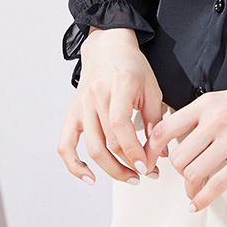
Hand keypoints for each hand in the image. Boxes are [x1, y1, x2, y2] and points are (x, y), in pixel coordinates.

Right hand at [57, 27, 164, 185]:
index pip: (120, 125)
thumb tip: (160, 153)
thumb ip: (156, 120)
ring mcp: (81, 105)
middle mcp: (96, 95)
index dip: (133, 150)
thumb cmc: (133, 67)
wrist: (108, 47)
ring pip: (92, 148)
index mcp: (119, 84)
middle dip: (128, 164)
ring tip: (128, 178)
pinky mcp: (72, 113)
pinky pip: (66, 145)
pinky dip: (74, 165)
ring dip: (110, 170)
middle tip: (145, 174)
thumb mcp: (152, 88)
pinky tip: (89, 178)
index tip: (147, 166)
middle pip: (108, 141)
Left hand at [143, 71, 226, 211]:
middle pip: (177, 158)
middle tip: (185, 173)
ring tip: (194, 189)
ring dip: (190, 187)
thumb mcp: (226, 99)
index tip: (151, 161)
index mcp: (207, 103)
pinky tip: (197, 203)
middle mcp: (215, 121)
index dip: (152, 150)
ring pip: (192, 174)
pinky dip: (201, 200)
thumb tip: (180, 142)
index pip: (165, 129)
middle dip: (178, 172)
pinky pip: (215, 186)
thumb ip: (203, 117)